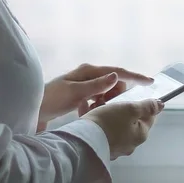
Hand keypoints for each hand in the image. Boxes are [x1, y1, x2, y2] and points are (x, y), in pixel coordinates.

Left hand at [37, 63, 153, 128]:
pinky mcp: (80, 95)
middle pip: (113, 83)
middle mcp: (88, 74)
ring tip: (89, 110)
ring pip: (105, 93)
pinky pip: (96, 100)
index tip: (150, 81)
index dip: (135, 76)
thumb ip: (97, 85)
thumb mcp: (76, 93)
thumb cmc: (53, 99)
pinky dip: (95, 107)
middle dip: (113, 96)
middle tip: (102, 106)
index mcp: (88, 70)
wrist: (32, 109)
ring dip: (102, 103)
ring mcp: (84, 84)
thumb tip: (116, 75)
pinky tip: (84, 112)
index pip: (117, 71)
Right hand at [83, 99, 163, 159]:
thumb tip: (160, 105)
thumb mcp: (130, 109)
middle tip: (110, 98)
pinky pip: (100, 128)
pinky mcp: (100, 145)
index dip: (142, 104)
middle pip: (129, 119)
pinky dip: (94, 117)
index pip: (148, 116)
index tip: (130, 96)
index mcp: (140, 134)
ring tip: (95, 101)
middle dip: (120, 106)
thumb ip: (146, 106)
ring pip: (112, 123)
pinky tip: (86, 108)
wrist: (85, 140)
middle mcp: (130, 143)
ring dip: (105, 110)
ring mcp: (115, 146)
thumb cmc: (109, 122)